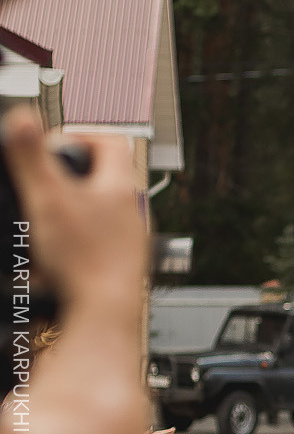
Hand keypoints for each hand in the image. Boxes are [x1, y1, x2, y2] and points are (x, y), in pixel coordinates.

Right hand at [2, 109, 146, 308]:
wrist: (104, 316)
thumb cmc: (85, 261)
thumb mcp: (47, 197)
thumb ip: (30, 157)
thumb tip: (20, 117)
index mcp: (120, 187)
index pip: (109, 141)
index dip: (78, 135)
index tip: (51, 145)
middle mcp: (132, 212)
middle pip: (103, 178)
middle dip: (69, 177)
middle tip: (41, 183)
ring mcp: (129, 242)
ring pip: (98, 213)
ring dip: (70, 211)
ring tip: (44, 219)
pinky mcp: (119, 268)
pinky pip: (95, 244)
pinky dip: (73, 242)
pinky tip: (53, 255)